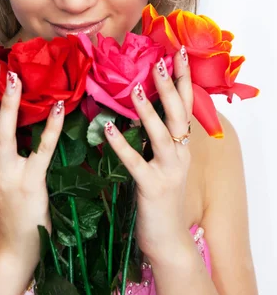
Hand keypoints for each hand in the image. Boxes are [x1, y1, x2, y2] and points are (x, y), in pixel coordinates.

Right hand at [0, 52, 64, 270]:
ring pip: (2, 133)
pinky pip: (41, 151)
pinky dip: (51, 128)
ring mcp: (7, 174)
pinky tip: (59, 107)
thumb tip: (4, 106)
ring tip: (14, 75)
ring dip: (6, 103)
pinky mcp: (30, 184)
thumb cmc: (8, 202)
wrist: (14, 244)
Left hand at [103, 47, 192, 260]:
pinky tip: (108, 129)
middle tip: (162, 60)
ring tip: (136, 87)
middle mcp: (180, 154)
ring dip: (148, 110)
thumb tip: (137, 109)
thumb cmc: (160, 200)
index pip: (185, 105)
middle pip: (178, 113)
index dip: (184, 79)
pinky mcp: (152, 187)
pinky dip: (122, 145)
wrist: (168, 241)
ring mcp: (168, 171)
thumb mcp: (163, 164)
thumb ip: (154, 139)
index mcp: (182, 146)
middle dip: (170, 85)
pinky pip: (135, 162)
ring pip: (161, 134)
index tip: (181, 53)